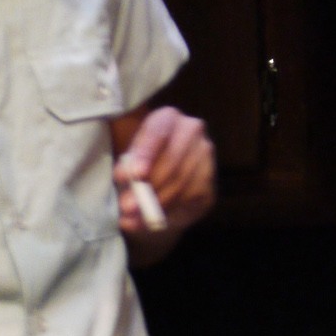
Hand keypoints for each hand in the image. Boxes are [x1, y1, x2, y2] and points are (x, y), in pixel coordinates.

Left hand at [115, 107, 215, 238]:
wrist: (161, 178)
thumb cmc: (140, 164)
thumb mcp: (129, 161)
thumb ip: (127, 170)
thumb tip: (125, 189)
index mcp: (167, 118)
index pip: (158, 132)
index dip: (147, 153)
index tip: (137, 175)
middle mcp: (192, 130)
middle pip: (173, 160)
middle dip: (150, 186)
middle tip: (128, 206)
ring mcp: (206, 155)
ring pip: (182, 182)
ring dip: (157, 202)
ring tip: (135, 216)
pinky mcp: (211, 181)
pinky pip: (191, 198)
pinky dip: (170, 210)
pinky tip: (153, 217)